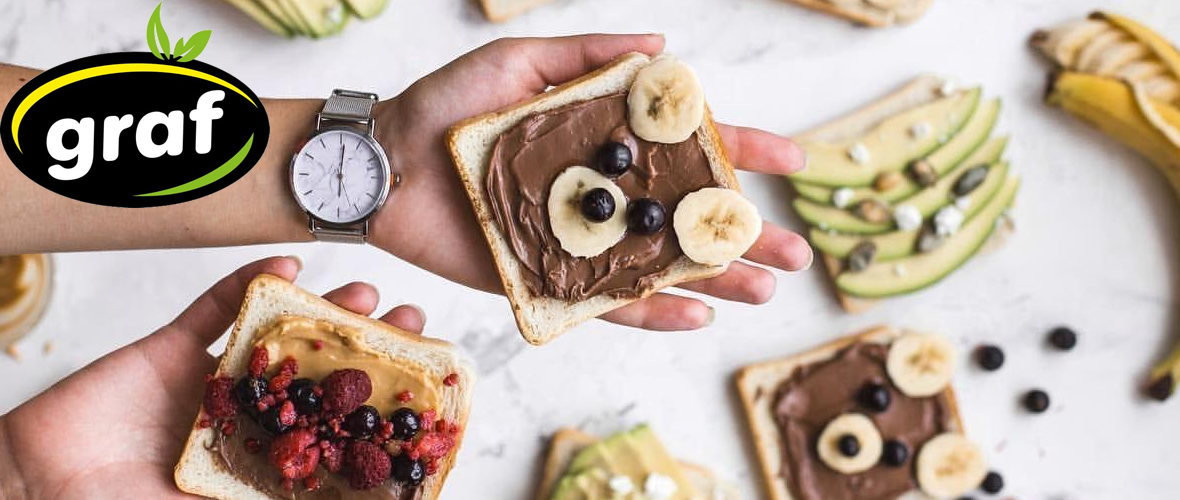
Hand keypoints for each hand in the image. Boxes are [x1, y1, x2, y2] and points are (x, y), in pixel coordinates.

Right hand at [0, 257, 426, 499]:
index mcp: (264, 461)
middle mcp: (246, 417)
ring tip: (364, 292)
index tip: (425, 378)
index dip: (380, 402)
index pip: (335, 427)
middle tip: (408, 319)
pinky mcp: (169, 350)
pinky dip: (248, 282)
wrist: (41, 493)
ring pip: (278, 335)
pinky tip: (285, 263)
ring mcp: (209, 381)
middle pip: (318, 374)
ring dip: (320, 310)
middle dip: (364, 346)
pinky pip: (212, 309)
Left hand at [371, 34, 812, 330]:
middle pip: (687, 215)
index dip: (741, 150)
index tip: (793, 157)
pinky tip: (698, 314)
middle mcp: (601, 192)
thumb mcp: (519, 63)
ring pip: (661, 264)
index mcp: (603, 139)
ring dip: (717, 279)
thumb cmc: (446, 107)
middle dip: (745, 232)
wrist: (383, 165)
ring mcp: (580, 239)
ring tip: (768, 291)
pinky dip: (651, 312)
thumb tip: (662, 44)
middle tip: (798, 253)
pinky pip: (606, 303)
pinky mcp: (547, 280)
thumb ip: (587, 55)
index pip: (686, 145)